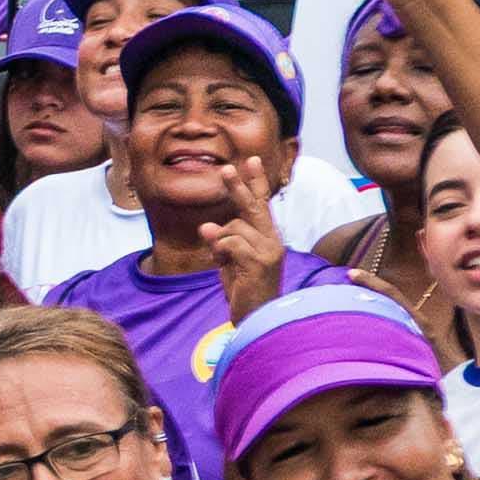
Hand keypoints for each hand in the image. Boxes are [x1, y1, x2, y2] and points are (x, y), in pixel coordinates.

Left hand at [201, 151, 286, 321]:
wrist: (257, 318)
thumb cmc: (244, 290)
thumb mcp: (229, 263)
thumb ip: (221, 243)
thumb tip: (206, 226)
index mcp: (266, 238)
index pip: (261, 205)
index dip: (255, 183)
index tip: (250, 160)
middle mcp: (272, 240)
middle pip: (252, 206)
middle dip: (238, 186)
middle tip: (225, 168)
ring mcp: (269, 250)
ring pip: (233, 226)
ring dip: (219, 242)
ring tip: (223, 262)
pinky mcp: (260, 262)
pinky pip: (230, 242)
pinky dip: (220, 251)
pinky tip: (223, 265)